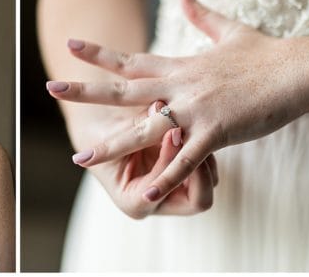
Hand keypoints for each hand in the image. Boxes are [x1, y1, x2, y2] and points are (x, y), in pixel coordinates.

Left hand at [47, 0, 308, 206]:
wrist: (299, 70)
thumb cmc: (267, 53)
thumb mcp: (229, 30)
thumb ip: (201, 14)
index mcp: (181, 66)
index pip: (132, 60)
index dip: (100, 54)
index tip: (71, 45)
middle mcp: (181, 86)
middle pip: (124, 89)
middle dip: (87, 90)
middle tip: (52, 89)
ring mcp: (196, 108)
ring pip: (145, 128)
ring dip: (112, 144)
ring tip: (81, 156)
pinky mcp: (218, 130)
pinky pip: (186, 159)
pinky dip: (166, 176)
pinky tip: (146, 193)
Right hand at [57, 97, 218, 218]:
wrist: (99, 126)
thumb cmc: (100, 131)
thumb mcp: (114, 129)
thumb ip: (138, 122)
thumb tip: (159, 106)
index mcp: (133, 202)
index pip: (163, 192)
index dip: (170, 163)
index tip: (173, 131)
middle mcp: (158, 202)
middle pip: (198, 200)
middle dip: (199, 169)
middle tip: (195, 135)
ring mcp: (174, 190)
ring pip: (209, 183)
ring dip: (204, 155)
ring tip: (194, 126)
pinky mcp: (184, 174)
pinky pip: (207, 167)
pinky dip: (204, 148)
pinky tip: (195, 122)